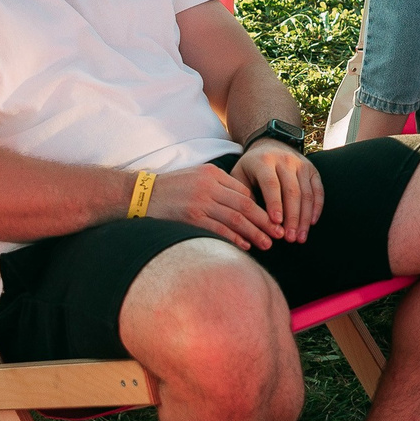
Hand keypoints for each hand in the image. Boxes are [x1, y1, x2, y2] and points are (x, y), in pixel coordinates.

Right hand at [145, 163, 276, 250]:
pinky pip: (219, 229)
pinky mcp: (191, 217)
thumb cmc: (169, 189)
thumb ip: (217, 187)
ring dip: (254, 233)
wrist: (140, 194)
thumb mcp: (195, 177)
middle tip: (279, 233)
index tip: (272, 220)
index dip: (260, 208)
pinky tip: (245, 247)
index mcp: (212, 173)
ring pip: (236, 218)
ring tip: (267, 243)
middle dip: (264, 220)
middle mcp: (209, 186)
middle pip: (245, 205)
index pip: (244, 191)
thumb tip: (243, 205)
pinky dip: (234, 238)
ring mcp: (200, 202)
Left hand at [234, 137, 322, 241]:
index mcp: (264, 161)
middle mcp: (285, 160)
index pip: (271, 184)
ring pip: (306, 193)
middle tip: (289, 238)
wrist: (269, 145)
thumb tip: (249, 220)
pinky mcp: (312, 169)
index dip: (274, 204)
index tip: (275, 223)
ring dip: (305, 217)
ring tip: (300, 237)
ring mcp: (301, 164)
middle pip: (292, 191)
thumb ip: (242, 195)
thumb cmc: (251, 168)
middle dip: (292, 217)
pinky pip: (318, 190)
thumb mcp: (239, 176)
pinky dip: (317, 207)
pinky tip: (312, 223)